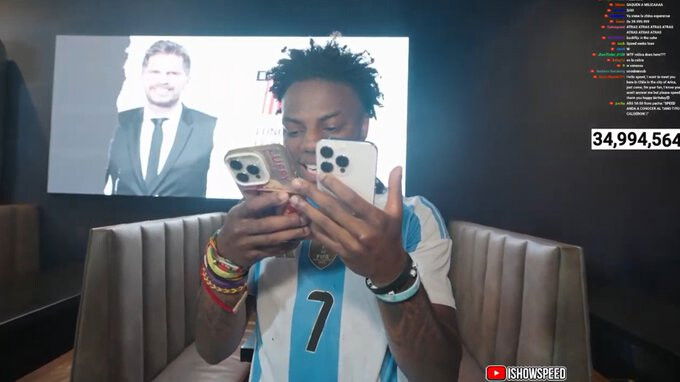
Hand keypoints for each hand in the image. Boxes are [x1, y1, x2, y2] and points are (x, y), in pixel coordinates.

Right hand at [216, 191, 310, 267]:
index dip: (269, 200)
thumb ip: (255, 202)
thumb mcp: (240, 212)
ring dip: (292, 234)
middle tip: (304, 216)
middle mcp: (241, 229)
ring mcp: (247, 244)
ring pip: (273, 239)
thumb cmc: (237, 225)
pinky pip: (274, 251)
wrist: (225, 251)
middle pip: (267, 225)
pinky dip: (287, 246)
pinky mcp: (254, 256)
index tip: (286, 195)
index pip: (253, 206)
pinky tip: (298, 240)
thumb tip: (278, 187)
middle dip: (288, 221)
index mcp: (237, 214)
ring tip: (306, 229)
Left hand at [290, 166, 407, 284]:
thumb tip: (397, 168)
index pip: (352, 199)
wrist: (388, 267)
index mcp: (375, 219)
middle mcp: (362, 231)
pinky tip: (303, 218)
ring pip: (325, 224)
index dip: (335, 186)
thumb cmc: (391, 237)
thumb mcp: (396, 213)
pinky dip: (313, 228)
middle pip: (333, 209)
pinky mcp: (342, 253)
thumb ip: (395, 189)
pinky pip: (324, 238)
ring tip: (294, 200)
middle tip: (298, 184)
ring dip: (308, 210)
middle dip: (314, 195)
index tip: (321, 176)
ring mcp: (350, 244)